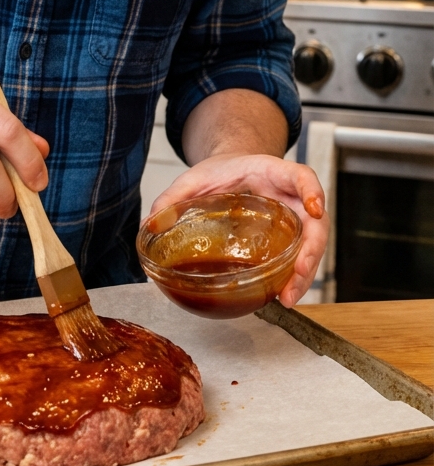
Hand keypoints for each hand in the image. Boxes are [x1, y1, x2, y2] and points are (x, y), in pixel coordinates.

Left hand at [150, 153, 328, 306]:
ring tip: (288, 297)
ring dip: (305, 273)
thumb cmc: (220, 171)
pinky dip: (293, 276)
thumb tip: (150, 223)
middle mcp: (289, 196)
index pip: (302, 176)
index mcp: (272, 172)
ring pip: (311, 245)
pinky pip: (297, 256)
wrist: (232, 168)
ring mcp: (292, 217)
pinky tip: (281, 295)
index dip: (312, 191)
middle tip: (298, 275)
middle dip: (311, 250)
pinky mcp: (286, 236)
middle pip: (316, 222)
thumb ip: (173, 196)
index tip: (314, 209)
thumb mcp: (195, 178)